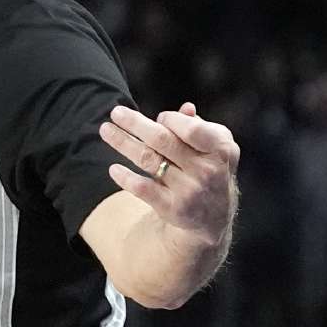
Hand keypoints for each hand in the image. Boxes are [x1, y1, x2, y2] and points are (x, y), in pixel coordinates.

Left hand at [99, 102, 239, 243]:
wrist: (214, 218)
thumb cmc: (209, 170)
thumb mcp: (213, 148)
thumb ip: (199, 127)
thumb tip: (185, 108)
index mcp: (221, 150)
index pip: (190, 129)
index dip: (171, 119)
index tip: (159, 118)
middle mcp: (208, 170)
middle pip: (162, 140)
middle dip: (135, 123)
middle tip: (115, 113)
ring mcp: (190, 190)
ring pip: (148, 160)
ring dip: (123, 142)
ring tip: (106, 130)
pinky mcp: (173, 208)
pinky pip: (143, 188)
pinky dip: (125, 177)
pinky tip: (113, 169)